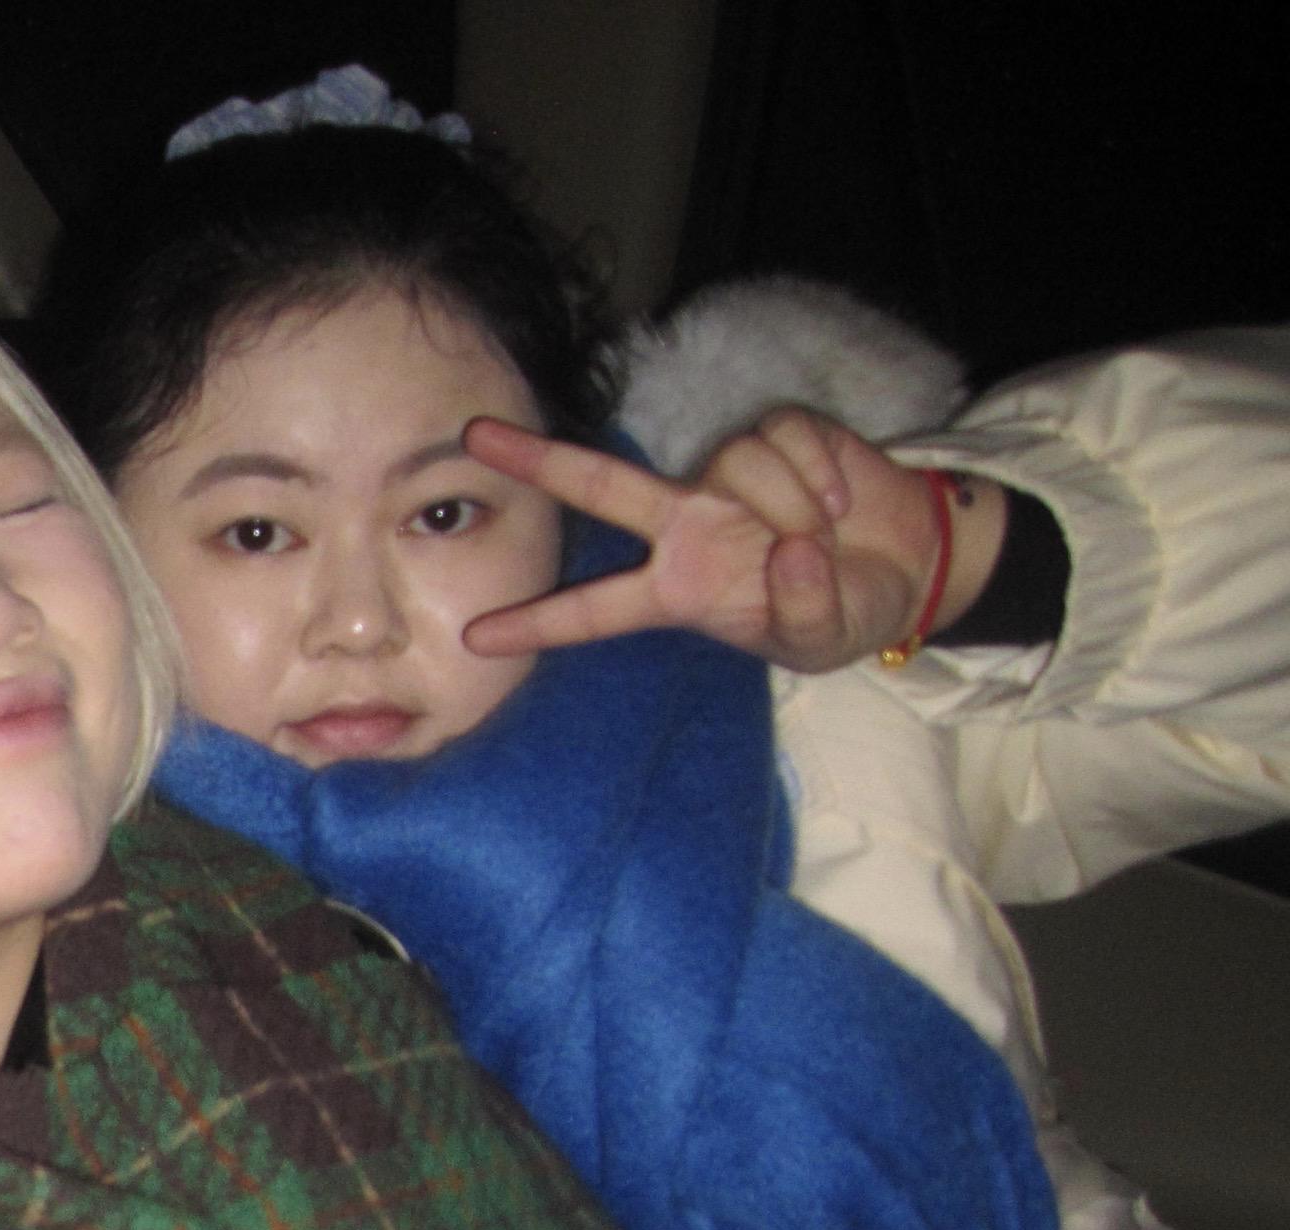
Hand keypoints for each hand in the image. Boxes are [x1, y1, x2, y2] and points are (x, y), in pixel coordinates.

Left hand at [461, 410, 993, 673]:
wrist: (907, 566)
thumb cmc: (841, 611)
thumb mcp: (819, 641)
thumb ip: (801, 611)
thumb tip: (793, 551)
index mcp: (676, 590)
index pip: (596, 611)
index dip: (540, 623)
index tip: (477, 635)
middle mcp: (685, 527)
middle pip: (599, 487)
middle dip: (539, 461)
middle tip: (473, 437)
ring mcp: (726, 480)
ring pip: (732, 466)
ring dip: (788, 503)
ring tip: (823, 534)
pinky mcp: (779, 438)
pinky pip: (783, 440)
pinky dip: (819, 472)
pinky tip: (842, 500)